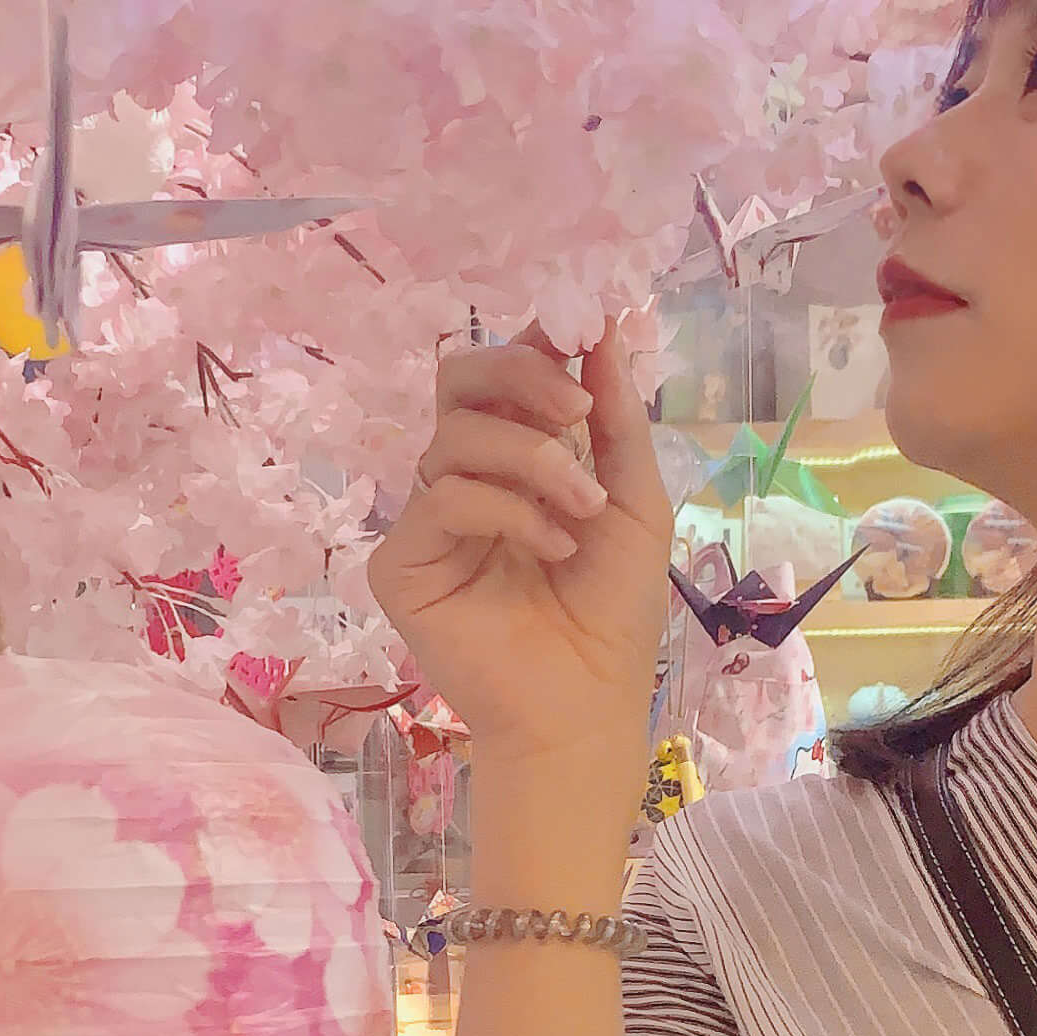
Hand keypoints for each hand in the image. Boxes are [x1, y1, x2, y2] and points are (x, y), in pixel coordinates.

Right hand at [370, 318, 670, 769]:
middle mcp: (463, 480)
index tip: (578, 335)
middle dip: (518, 376)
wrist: (586, 708)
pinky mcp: (402, 565)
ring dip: (532, 460)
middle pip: (456, 382)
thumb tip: (601, 327)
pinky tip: (551, 548)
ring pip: (453, 437)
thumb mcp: (634, 502)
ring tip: (584, 511)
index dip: (531, 347)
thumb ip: (615, 419)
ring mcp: (428, 522)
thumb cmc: (613, 615)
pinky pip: (442, 499)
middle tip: (575, 411)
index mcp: (514, 461)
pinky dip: (506, 511)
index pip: (500, 378)